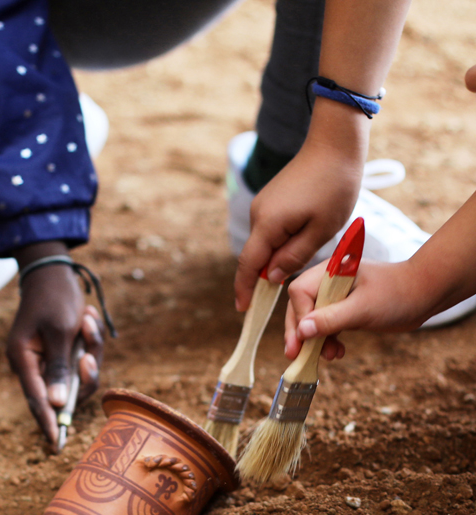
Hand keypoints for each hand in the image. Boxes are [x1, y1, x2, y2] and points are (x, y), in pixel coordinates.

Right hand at [6, 244, 104, 447]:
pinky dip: (91, 344)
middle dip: (83, 373)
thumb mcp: (60, 331)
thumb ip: (59, 367)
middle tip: (88, 347)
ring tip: (88, 319)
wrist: (52, 269)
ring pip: (78, 377)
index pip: (36, 400)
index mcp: (23, 359)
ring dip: (91, 351)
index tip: (57, 446)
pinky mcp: (61, 353)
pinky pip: (83, 362)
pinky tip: (88, 318)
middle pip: (62, 391)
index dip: (48, 423)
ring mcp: (47, 360)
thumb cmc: (54, 296)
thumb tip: (55, 404)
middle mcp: (32, 364)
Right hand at [234, 134, 363, 311]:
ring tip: (305, 254)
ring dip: (277, 256)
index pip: (249, 265)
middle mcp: (258, 215)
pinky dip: (279, 241)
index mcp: (269, 224)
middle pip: (255, 256)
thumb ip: (295, 256)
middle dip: (264, 275)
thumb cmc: (334, 186)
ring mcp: (262, 205)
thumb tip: (272, 277)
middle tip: (282, 292)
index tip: (242, 309)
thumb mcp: (322, 229)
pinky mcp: (270, 200)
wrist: (334, 144)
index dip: (244, 289)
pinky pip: (269, 229)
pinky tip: (302, 236)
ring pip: (264, 243)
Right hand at [283, 256, 453, 360]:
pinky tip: (336, 352)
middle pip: (300, 308)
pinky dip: (327, 341)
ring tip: (328, 356)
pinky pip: (325, 326)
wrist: (425, 294)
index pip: (300, 293)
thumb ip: (332, 319)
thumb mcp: (364, 309)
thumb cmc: (398, 294)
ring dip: (315, 341)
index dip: (299, 317)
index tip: (303, 340)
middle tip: (296, 355)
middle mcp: (328, 282)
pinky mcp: (343, 309)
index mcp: (330, 272)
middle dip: (300, 333)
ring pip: (311, 320)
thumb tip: (302, 331)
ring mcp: (334, 296)